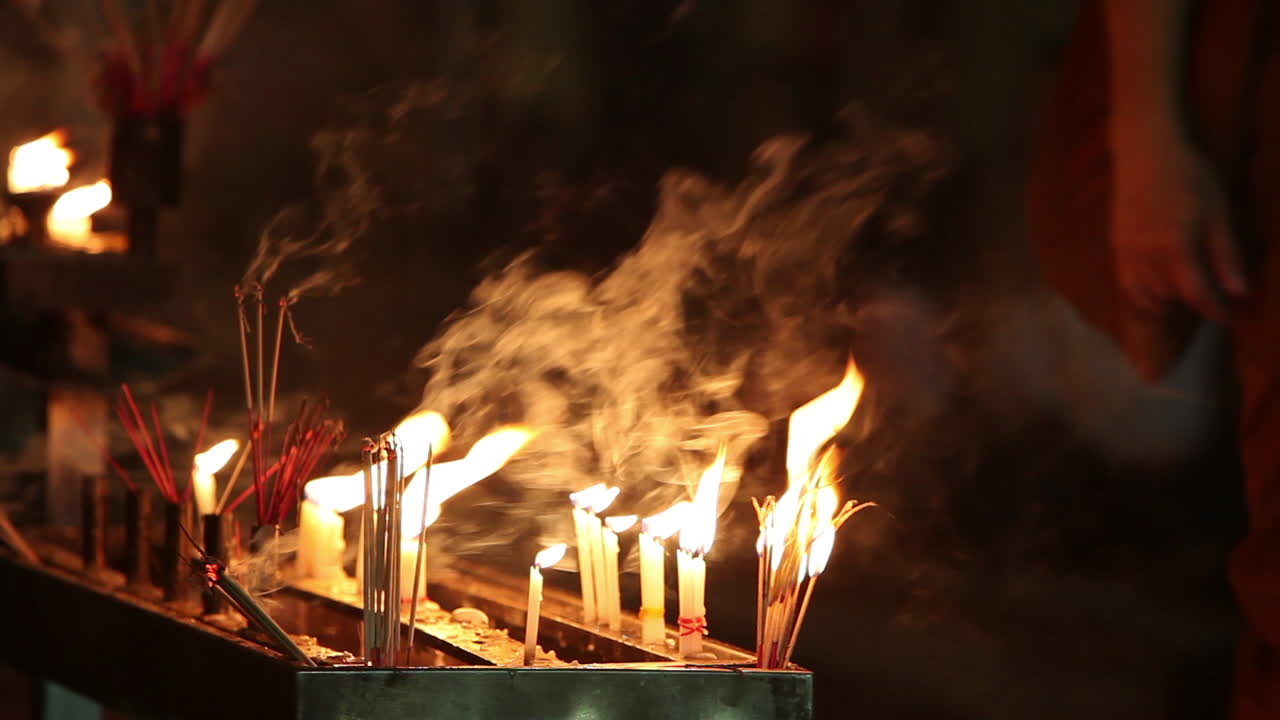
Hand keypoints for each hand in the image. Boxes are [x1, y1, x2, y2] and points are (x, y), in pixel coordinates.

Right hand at [1109, 120, 1248, 322]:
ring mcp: (1127, 253)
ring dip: (1166, 301)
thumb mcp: (1217, 212)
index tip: (1228, 317)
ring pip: (1145, 293)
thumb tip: (1238, 292)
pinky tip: (1152, 296)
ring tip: (1183, 298)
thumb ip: (1225, 255)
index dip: (1213, 309)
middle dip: (1191, 301)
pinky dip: (1139, 296)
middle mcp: (1147, 257)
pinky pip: (1125, 283)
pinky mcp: (1116, 246)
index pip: (1195, 293)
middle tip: (1210, 300)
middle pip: (1170, 295)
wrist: (1145, 153)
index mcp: (1175, 248)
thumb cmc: (1188, 176)